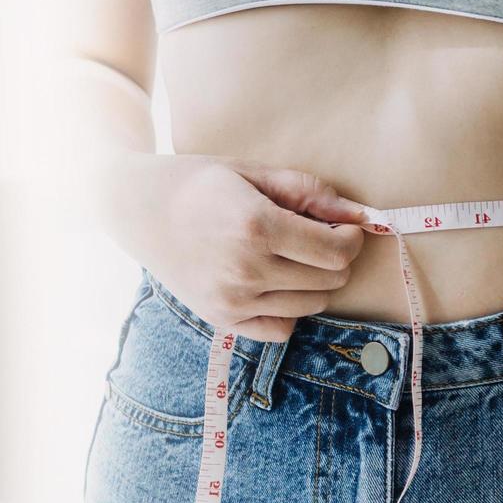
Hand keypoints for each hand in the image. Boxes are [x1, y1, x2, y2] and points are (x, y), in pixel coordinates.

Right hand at [103, 154, 373, 341]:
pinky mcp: (222, 319)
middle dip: (335, 257)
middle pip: (330, 280)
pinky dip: (289, 310)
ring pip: (311, 305)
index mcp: (257, 228)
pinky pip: (281, 330)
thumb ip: (311, 193)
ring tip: (290, 256)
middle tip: (314, 236)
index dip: (351, 237)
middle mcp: (246, 270)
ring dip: (314, 282)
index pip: (337, 251)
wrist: (137, 209)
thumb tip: (364, 215)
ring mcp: (233, 300)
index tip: (340, 224)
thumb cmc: (198, 183)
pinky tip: (274, 284)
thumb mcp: (254, 172)